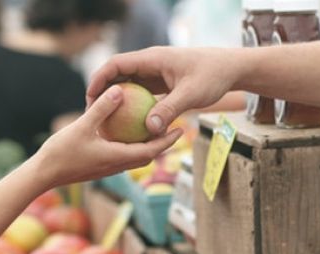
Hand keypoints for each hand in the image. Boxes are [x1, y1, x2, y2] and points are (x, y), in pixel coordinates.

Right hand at [35, 85, 182, 188]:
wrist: (43, 175)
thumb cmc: (61, 152)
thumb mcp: (82, 126)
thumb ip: (102, 109)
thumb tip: (119, 90)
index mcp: (118, 158)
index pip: (151, 151)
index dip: (168, 141)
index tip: (181, 129)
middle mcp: (117, 166)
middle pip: (148, 155)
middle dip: (163, 143)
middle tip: (175, 127)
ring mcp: (108, 168)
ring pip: (135, 157)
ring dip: (148, 145)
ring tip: (155, 128)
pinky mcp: (100, 167)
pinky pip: (122, 155)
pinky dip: (131, 145)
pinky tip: (126, 132)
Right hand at [86, 47, 240, 134]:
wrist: (230, 69)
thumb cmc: (212, 76)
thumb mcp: (191, 94)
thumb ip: (169, 110)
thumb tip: (149, 129)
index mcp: (152, 59)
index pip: (116, 64)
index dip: (99, 79)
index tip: (89, 97)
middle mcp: (150, 64)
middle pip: (118, 75)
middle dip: (102, 92)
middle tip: (92, 113)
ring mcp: (155, 74)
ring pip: (128, 85)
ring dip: (117, 101)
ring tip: (105, 121)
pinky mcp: (162, 83)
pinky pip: (141, 94)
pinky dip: (133, 107)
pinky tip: (129, 126)